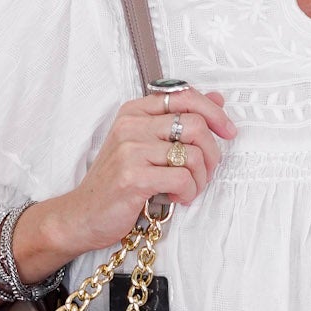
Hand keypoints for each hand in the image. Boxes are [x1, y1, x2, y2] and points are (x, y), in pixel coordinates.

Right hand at [41, 86, 237, 257]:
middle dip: (211, 152)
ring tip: (189, 188)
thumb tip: (217, 99)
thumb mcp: (145, 143)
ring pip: (192, 153)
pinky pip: (183, 177)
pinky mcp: (133, 177)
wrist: (83, 214)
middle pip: (195, 124)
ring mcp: (130, 151)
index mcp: (134, 111)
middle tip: (205, 172)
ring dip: (201, 177)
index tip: (227, 131)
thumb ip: (177, 120)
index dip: (214, 112)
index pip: (185, 96)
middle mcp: (131, 125)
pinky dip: (189, 191)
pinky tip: (177, 197)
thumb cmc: (117, 180)